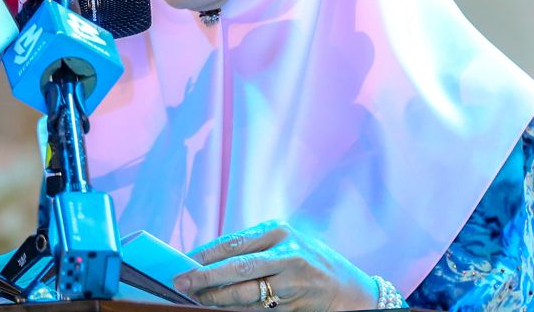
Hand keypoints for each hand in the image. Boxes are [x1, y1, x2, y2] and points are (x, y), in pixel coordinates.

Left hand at [172, 220, 378, 310]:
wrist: (352, 289)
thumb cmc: (309, 262)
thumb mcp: (284, 244)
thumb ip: (252, 249)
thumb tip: (207, 259)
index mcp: (278, 231)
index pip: (233, 242)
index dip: (205, 254)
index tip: (182, 261)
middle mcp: (286, 252)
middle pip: (236, 266)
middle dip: (204, 276)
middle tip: (181, 282)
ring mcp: (293, 280)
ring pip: (245, 292)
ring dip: (218, 298)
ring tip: (198, 298)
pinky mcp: (296, 303)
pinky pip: (259, 309)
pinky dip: (238, 310)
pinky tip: (222, 309)